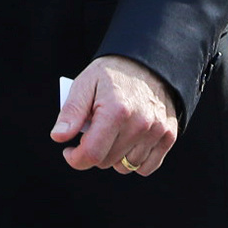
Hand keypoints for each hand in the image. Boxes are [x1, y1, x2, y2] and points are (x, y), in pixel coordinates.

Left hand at [53, 55, 179, 175]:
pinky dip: (135, 162)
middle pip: (107, 162)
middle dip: (94, 153)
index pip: (92, 154)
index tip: (70, 151)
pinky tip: (128, 144)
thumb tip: (59, 137)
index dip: (75, 159)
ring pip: (126, 167)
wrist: (148, 61)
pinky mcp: (169, 135)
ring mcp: (157, 130)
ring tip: (113, 135)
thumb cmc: (112, 74)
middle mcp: (140, 123)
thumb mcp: (86, 84)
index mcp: (116, 111)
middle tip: (93, 134)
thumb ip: (71, 112)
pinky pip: (147, 167)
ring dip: (114, 157)